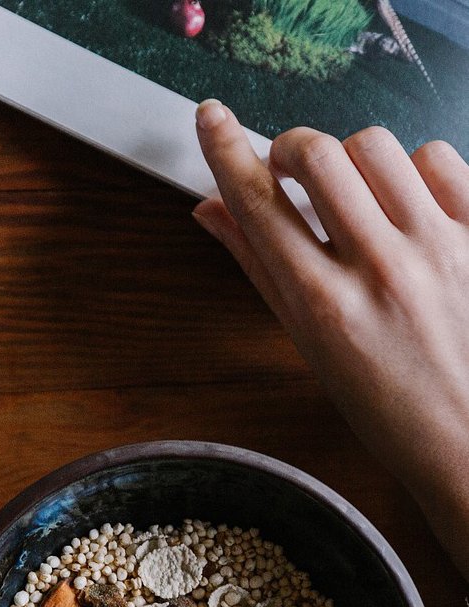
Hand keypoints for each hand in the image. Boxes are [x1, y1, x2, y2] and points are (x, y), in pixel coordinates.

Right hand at [193, 100, 468, 578]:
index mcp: (323, 305)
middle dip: (291, 146)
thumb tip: (214, 212)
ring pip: (378, 146)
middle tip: (287, 164)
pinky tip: (404, 200)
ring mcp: (439, 247)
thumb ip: (259, 269)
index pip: (258, 204)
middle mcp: (380, 269)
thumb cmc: (385, 406)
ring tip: (354, 191)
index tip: (212, 119)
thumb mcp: (308, 344)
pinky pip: (439, 157)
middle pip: (317, 156)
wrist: (468, 440)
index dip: (226, 151)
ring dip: (351, 157)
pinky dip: (412, 167)